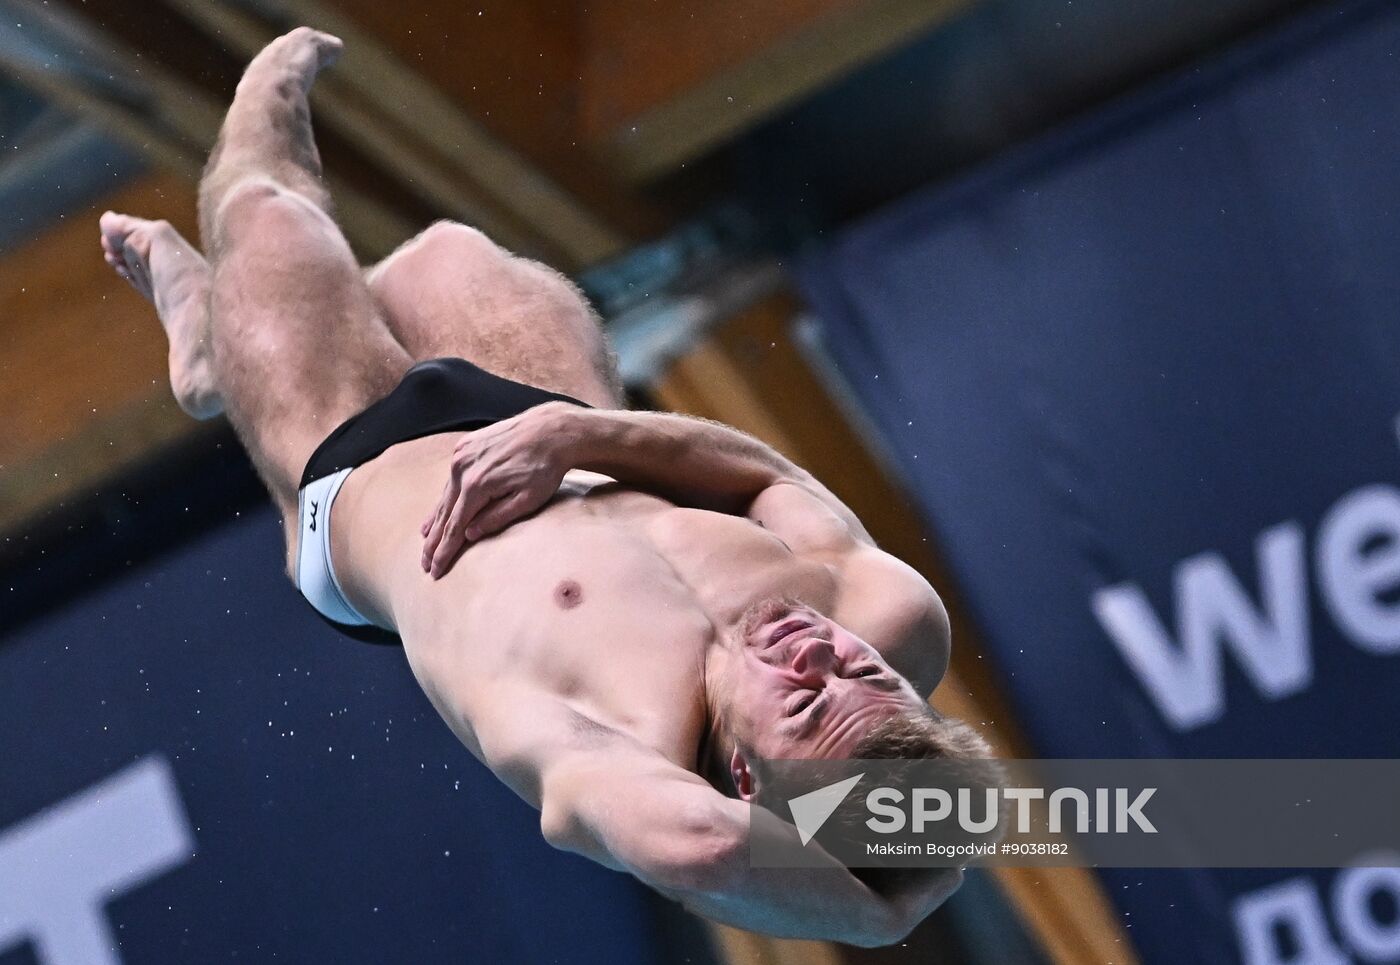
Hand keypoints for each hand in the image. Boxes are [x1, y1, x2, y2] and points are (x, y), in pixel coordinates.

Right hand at [420, 402, 577, 577]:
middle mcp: (462, 468)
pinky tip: (437, 513)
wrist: (551, 430)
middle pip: (444, 513)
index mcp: (477, 485)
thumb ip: (497, 518)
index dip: (444, 551)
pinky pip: (450, 479)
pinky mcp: (465, 446)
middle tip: (425, 565)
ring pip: (444, 496)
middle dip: (434, 542)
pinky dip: (444, 499)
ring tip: (426, 543)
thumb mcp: (528, 500)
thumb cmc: (545, 468)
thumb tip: (469, 534)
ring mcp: (462, 454)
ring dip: (435, 521)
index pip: (455, 527)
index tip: (435, 570)